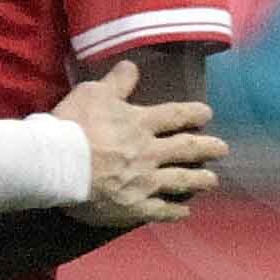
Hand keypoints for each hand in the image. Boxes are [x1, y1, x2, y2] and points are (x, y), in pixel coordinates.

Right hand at [56, 60, 223, 225]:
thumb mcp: (93, 92)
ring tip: (213, 181)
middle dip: (208, 148)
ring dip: (200, 180)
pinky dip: (175, 212)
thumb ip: (116, 82)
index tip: (206, 114)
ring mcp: (144, 182)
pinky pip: (160, 211)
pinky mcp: (134, 207)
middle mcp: (149, 152)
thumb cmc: (73, 125)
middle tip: (222, 149)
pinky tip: (185, 212)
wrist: (57, 164)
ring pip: (181, 181)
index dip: (193, 113)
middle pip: (187, 149)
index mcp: (140, 123)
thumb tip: (132, 67)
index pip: (175, 115)